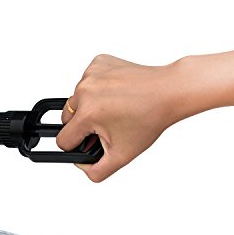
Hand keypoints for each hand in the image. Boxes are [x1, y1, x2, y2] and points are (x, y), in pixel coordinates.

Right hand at [57, 54, 179, 181]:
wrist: (169, 91)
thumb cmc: (149, 118)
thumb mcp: (122, 155)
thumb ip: (96, 171)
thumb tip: (82, 166)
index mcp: (87, 114)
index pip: (63, 140)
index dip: (77, 146)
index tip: (92, 142)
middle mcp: (84, 91)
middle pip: (66, 119)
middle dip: (83, 125)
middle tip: (106, 126)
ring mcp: (90, 74)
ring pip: (76, 100)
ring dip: (88, 107)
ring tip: (112, 110)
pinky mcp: (97, 63)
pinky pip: (87, 82)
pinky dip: (96, 90)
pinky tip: (114, 94)